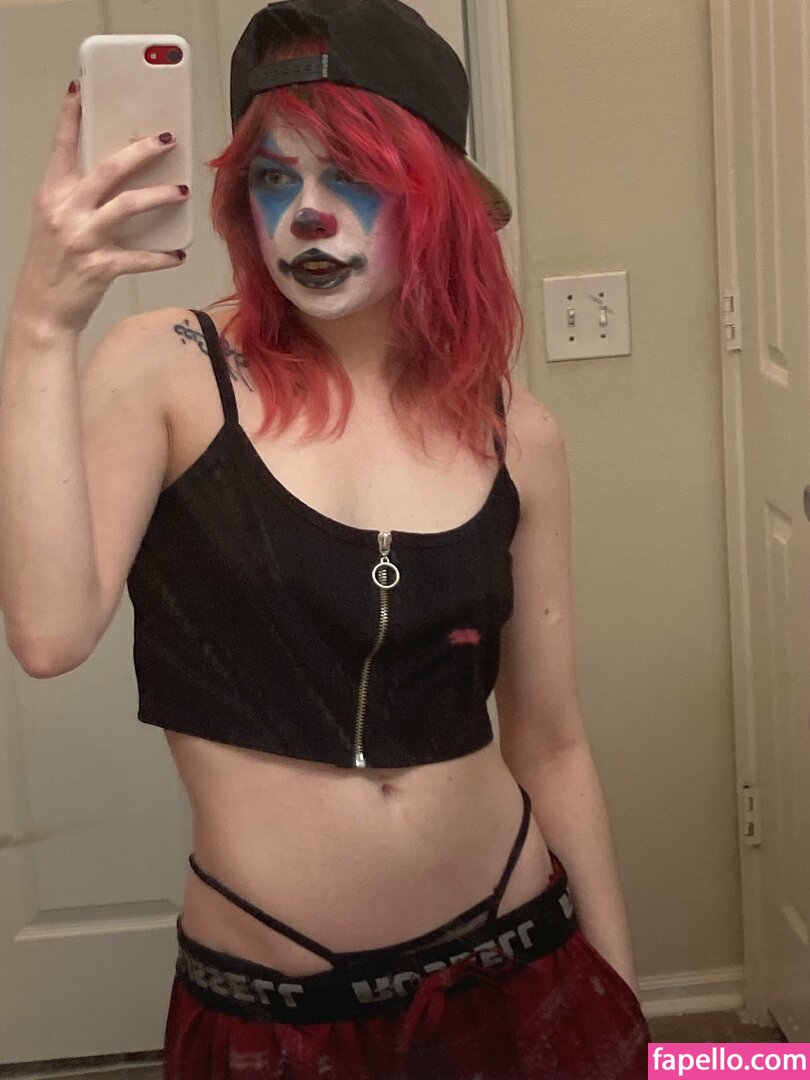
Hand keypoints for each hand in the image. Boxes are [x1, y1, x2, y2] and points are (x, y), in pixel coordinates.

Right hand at [12, 81, 188, 333]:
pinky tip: (178, 254)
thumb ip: (81, 197)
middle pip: (108, 170)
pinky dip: (162, 257)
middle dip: (140, 152)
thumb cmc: (53, 263)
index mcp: (52, 194)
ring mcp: (83, 238)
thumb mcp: (57, 221)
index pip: (61, 147)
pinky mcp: (100, 267)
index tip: (80, 90)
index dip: (70, 117)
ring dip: (160, 196)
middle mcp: (66, 211)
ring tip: (183, 191)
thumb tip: (123, 177)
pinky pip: (140, 257)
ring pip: (128, 206)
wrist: (42, 310)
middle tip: (166, 140)